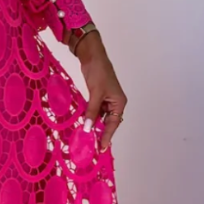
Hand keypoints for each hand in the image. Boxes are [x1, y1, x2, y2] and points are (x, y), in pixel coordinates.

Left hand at [76, 32, 126, 151]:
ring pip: (101, 117)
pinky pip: (95, 111)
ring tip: (88, 138)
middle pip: (108, 122)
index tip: (102, 147)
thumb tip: (87, 128)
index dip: (107, 136)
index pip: (113, 124)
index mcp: (119, 102)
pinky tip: (84, 124)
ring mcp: (106, 100)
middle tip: (93, 147)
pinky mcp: (98, 96)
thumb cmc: (99, 72)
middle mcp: (115, 103)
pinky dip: (90, 117)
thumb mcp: (95, 93)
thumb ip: (92, 111)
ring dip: (94, 126)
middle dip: (101, 133)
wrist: (92, 56)